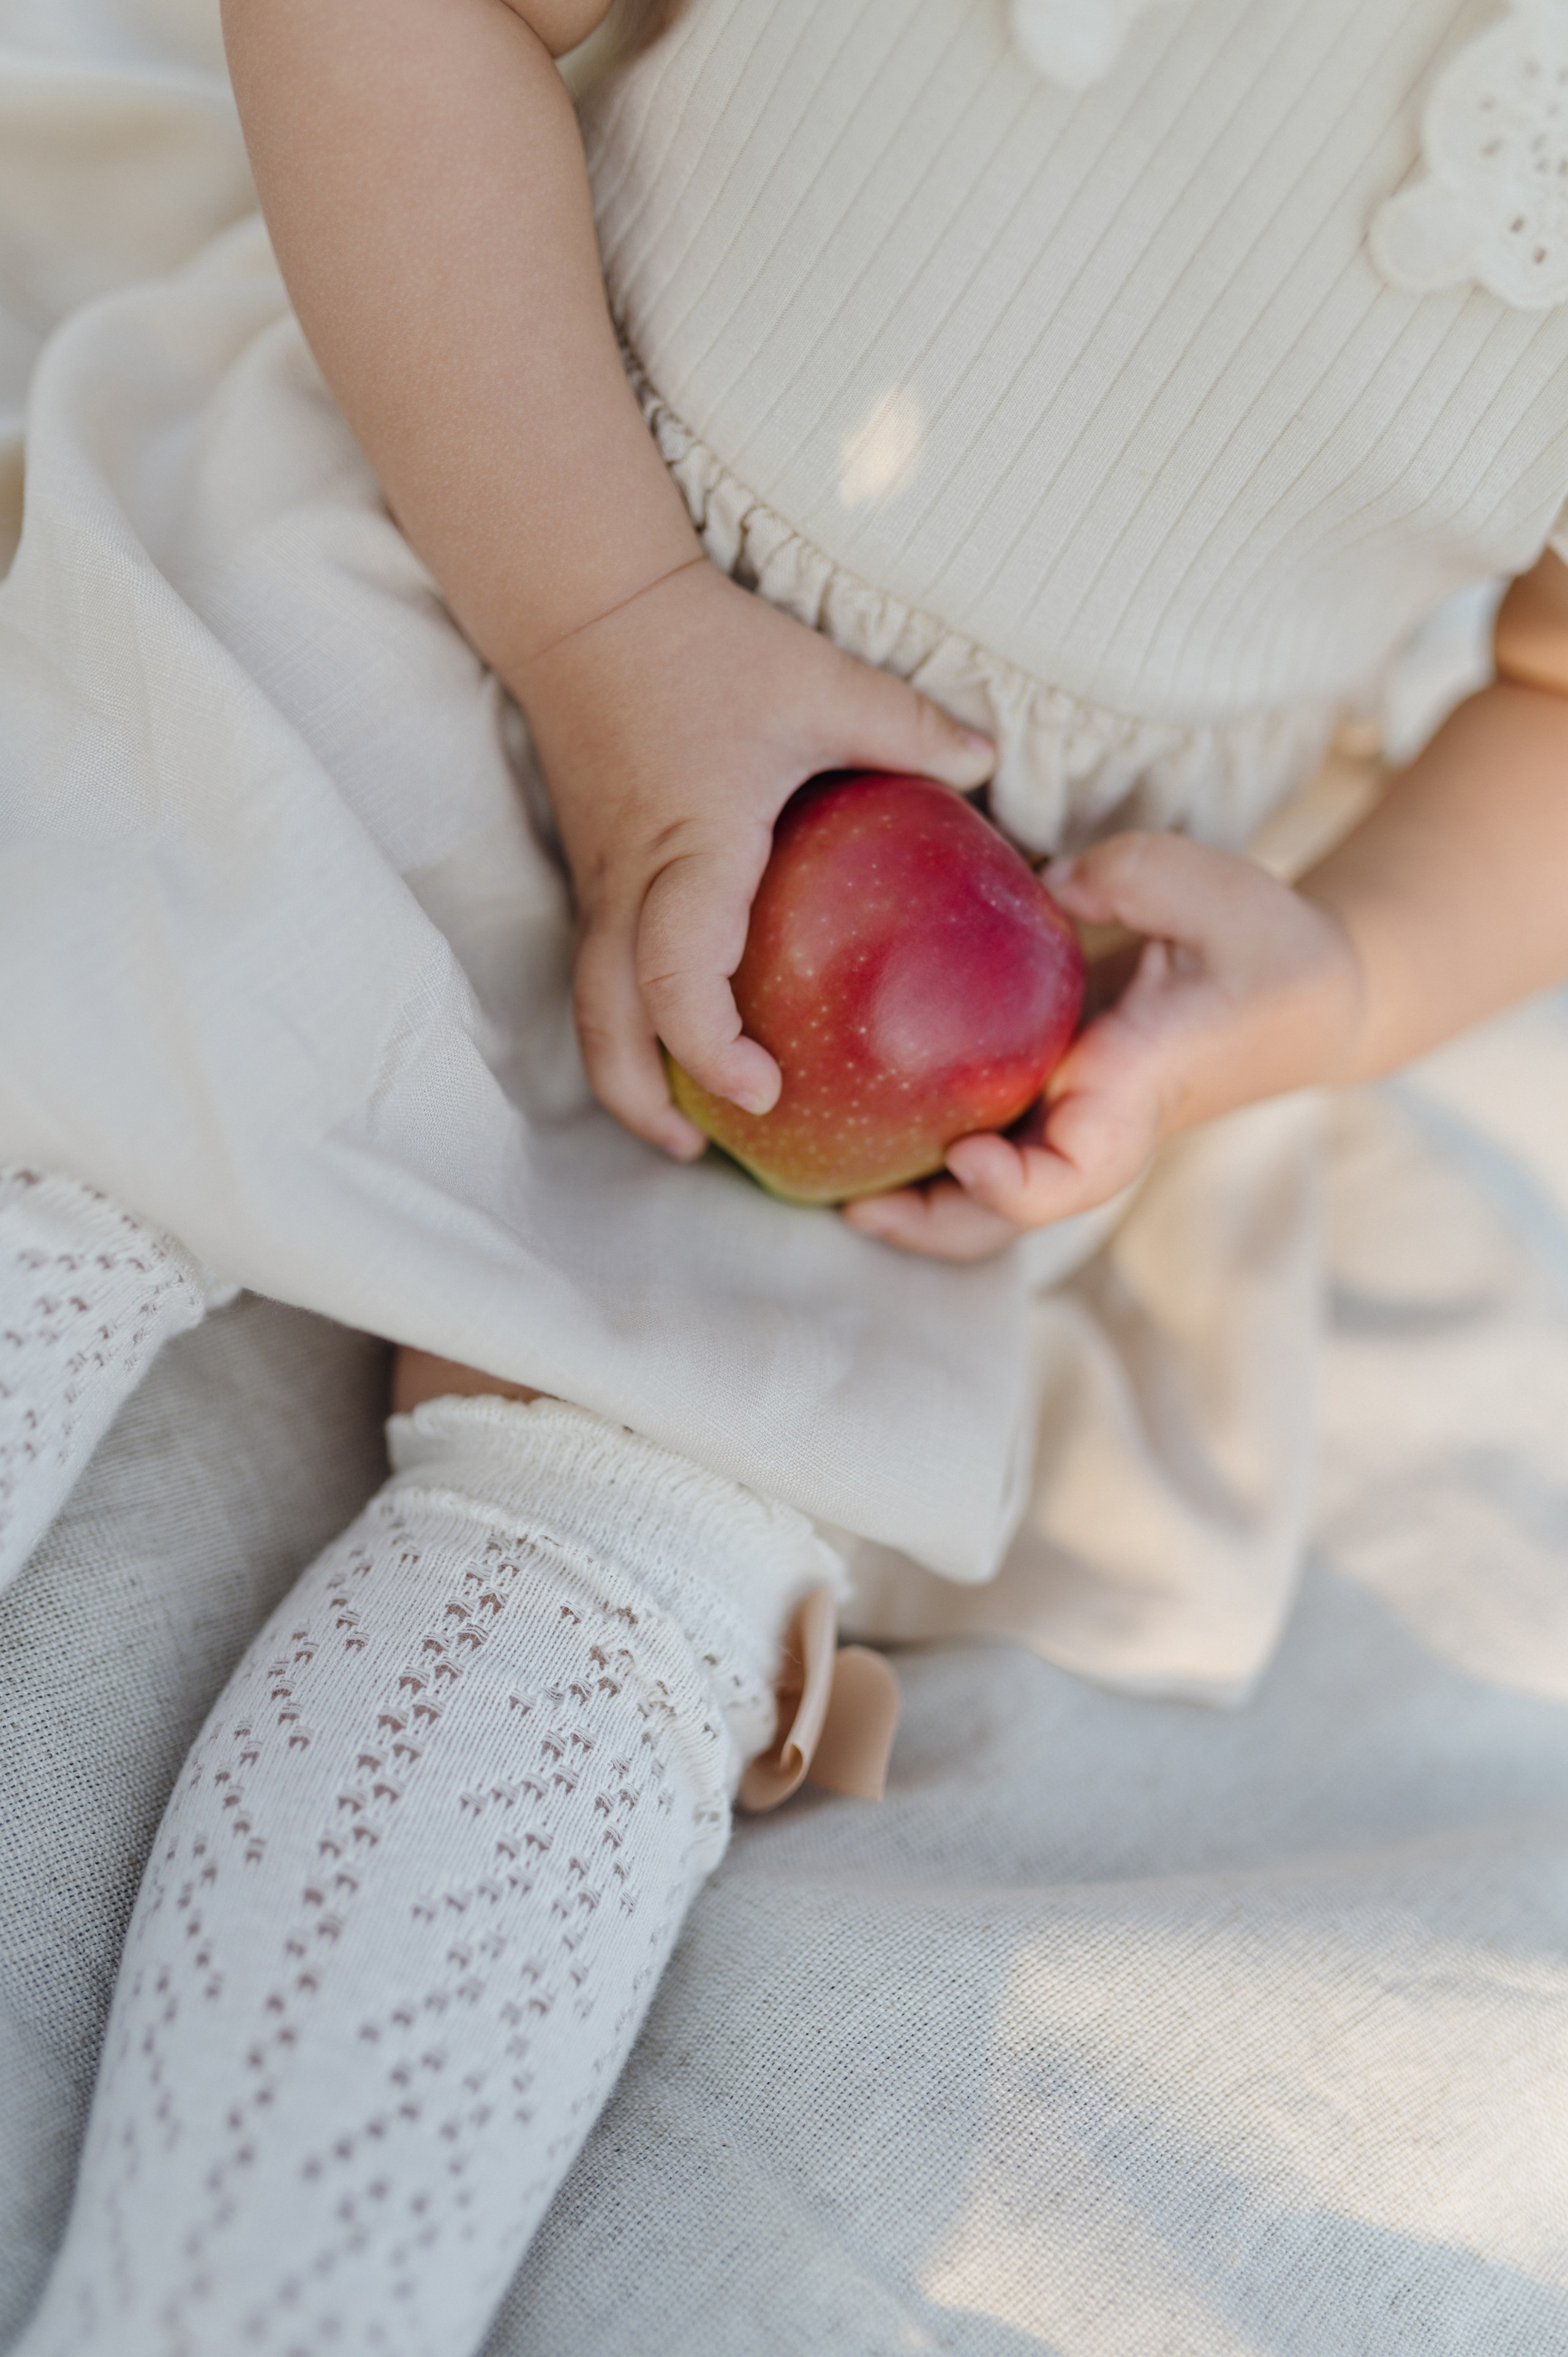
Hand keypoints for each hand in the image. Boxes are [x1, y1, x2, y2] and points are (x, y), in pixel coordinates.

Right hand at [518, 557, 994, 1155]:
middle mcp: (630, 885)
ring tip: (685, 1126)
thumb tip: (992, 763)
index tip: (766, 1090)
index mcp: (689, 850)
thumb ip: (909, 727)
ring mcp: (599, 884)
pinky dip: (630, 1024)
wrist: (586, 607)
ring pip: (589, 1008)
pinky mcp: (592, 874)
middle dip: (650, 1100)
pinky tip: (676, 1044)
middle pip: (607, 1025)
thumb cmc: (703, 646)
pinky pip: (600, 972)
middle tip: (709, 1146)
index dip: (711, 1050)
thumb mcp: (819, 681)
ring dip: (630, 1075)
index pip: (678, 978)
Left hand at [844, 831, 1364, 1261]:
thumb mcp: (1218, 890)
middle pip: (1015, 1214)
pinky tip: (868, 1134)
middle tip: (856, 1209)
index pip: (1075, 1170)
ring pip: (996, 1202)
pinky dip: (934, 1166)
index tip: (963, 1155)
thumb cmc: (1268, 948)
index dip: (1016, 1184)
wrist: (1308, 1002)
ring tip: (844, 1196)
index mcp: (1134, 1086)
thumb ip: (1133, 876)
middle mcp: (1097, 1122)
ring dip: (922, 1210)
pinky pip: (991, 1152)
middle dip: (935, 1225)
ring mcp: (1076, 1123)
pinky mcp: (1058, 1102)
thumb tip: (1044, 883)